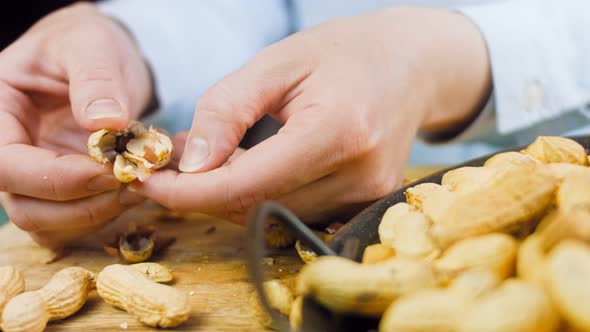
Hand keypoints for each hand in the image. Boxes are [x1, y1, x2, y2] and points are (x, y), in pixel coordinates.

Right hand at [0, 3, 150, 247]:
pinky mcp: (63, 190)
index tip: (109, 171)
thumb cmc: (86, 42)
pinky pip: (74, 223)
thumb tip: (104, 123)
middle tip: (134, 183)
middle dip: (84, 205)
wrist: (102, 57)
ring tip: (140, 185)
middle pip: (26, 208)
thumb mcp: (90, 44)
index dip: (57, 179)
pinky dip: (106, 216)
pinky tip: (136, 190)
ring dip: (99, 215)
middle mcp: (10, 151)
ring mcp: (35, 176)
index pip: (7, 165)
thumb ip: (95, 78)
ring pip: (51, 225)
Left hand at [131, 7, 490, 222]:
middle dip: (204, 194)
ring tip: (211, 160)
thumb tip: (189, 166)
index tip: (149, 183)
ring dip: (231, 196)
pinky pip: (296, 213)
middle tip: (171, 165)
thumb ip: (226, 111)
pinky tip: (250, 168)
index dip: (192, 192)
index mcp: (338, 130)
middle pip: (259, 206)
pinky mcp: (367, 203)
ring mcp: (368, 195)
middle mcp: (360, 174)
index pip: (251, 182)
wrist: (410, 66)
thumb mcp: (275, 64)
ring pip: (274, 215)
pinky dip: (262, 197)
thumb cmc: (342, 53)